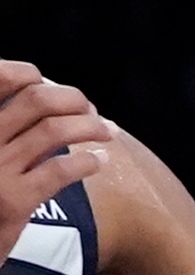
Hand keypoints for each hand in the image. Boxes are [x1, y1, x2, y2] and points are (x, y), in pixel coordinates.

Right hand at [0, 62, 111, 257]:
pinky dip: (87, 161)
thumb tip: (36, 98)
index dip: (27, 74)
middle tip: (88, 109)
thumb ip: (3, 129)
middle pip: (35, 100)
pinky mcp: (15, 201)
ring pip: (53, 131)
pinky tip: (97, 161)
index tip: (47, 82)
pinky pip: (59, 170)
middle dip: (71, 100)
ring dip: (89, 126)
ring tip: (105, 131)